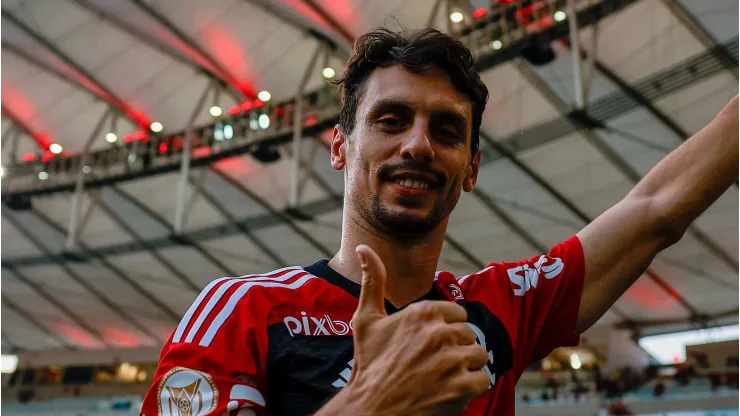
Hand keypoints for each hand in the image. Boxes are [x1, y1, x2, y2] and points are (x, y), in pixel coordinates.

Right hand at [344, 245, 489, 414]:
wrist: (371, 408)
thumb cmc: (369, 364)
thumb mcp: (367, 319)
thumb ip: (373, 280)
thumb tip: (363, 246)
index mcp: (422, 312)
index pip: (456, 314)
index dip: (444, 330)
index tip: (428, 344)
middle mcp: (440, 332)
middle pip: (468, 334)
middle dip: (455, 348)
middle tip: (432, 364)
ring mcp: (452, 360)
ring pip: (478, 355)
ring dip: (465, 367)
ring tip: (442, 377)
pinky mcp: (461, 386)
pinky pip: (483, 379)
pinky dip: (471, 387)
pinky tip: (450, 390)